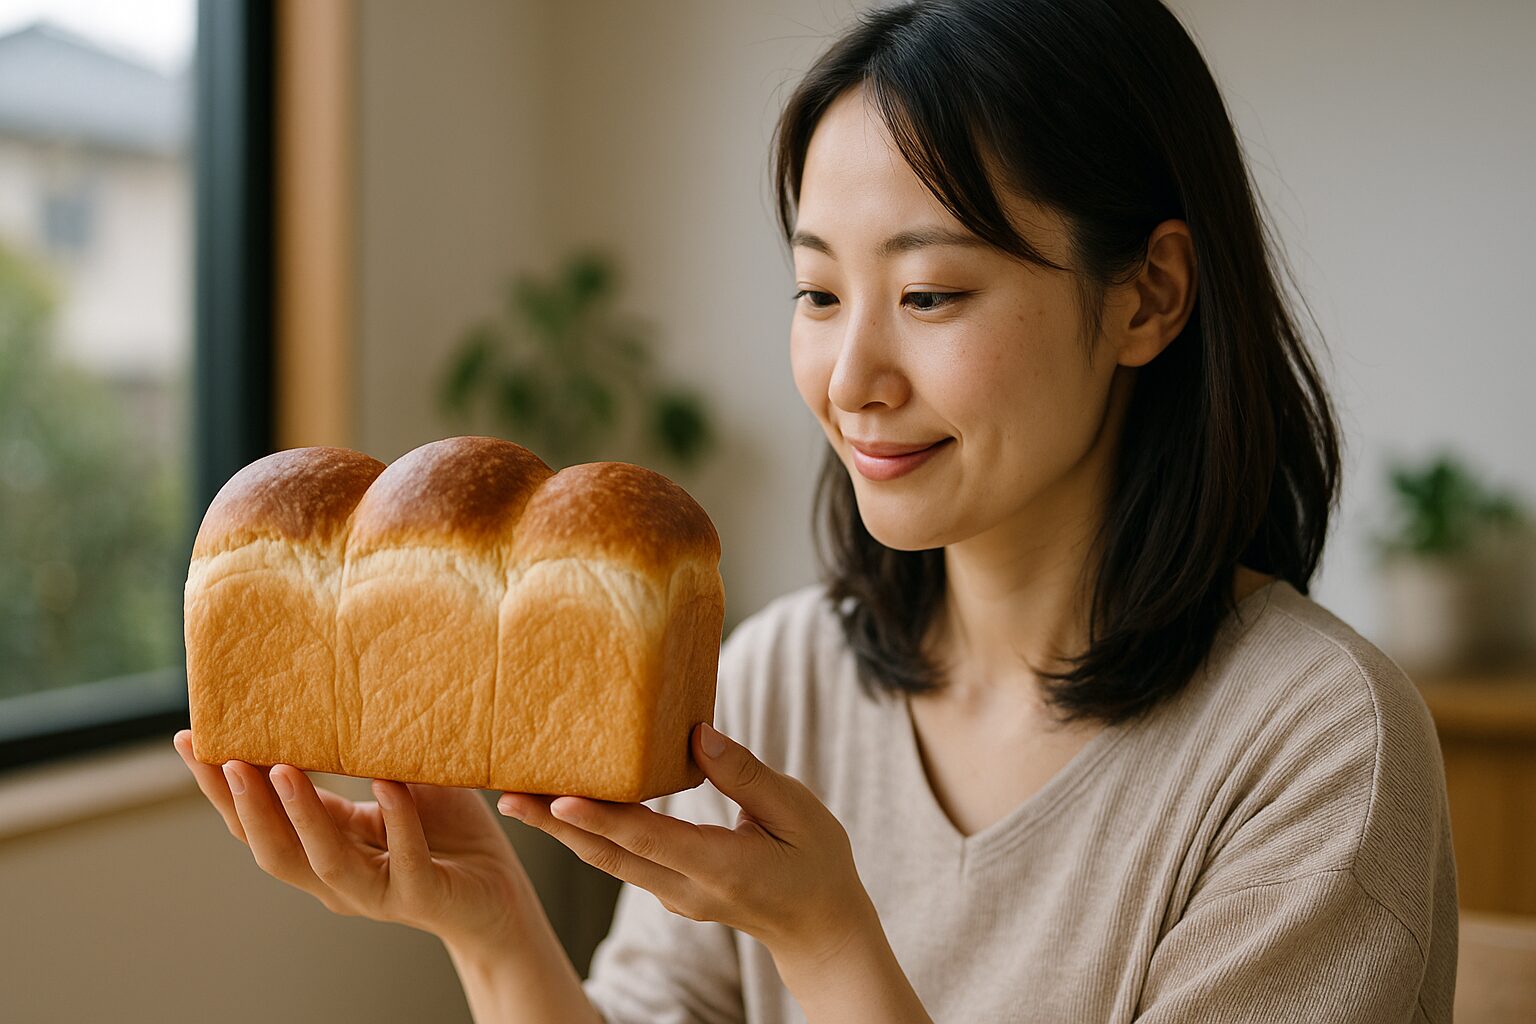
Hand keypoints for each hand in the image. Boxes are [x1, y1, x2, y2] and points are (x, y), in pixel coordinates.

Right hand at [173, 730, 536, 950]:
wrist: (502, 890)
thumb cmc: (449, 832)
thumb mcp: (399, 784)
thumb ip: (364, 757)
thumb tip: (331, 694)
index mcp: (324, 846)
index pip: (257, 822)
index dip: (220, 788)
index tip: (190, 741)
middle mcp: (337, 877)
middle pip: (270, 848)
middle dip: (241, 802)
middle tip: (220, 756)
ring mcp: (377, 892)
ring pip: (322, 861)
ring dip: (299, 814)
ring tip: (281, 768)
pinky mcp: (422, 897)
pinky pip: (404, 860)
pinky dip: (396, 819)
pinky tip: (388, 784)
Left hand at [497, 722, 876, 965]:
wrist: (819, 928)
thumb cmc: (816, 862)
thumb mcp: (798, 812)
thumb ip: (746, 775)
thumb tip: (698, 736)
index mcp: (721, 867)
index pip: (649, 840)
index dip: (602, 819)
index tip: (558, 800)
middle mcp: (686, 888)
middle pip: (610, 855)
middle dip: (555, 826)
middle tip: (509, 796)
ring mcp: (675, 895)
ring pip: (609, 860)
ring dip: (562, 831)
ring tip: (518, 799)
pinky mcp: (670, 891)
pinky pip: (622, 860)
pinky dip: (590, 836)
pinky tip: (567, 809)